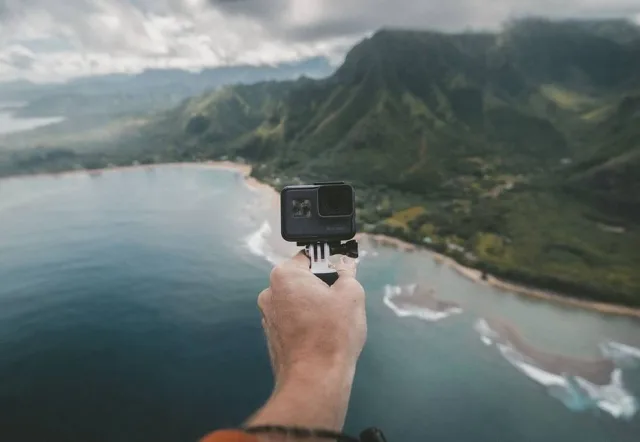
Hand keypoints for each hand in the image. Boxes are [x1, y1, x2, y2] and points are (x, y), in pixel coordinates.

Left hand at [258, 252, 366, 385]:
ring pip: (299, 300)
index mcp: (285, 275)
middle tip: (343, 299)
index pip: (311, 256)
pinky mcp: (272, 335)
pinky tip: (323, 335)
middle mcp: (270, 292)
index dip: (331, 262)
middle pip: (303, 279)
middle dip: (323, 286)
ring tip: (334, 321)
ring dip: (316, 305)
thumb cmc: (332, 334)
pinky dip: (308, 322)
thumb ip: (347, 272)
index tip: (344, 273)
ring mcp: (268, 315)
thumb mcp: (351, 294)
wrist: (314, 379)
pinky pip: (294, 319)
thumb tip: (345, 265)